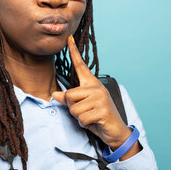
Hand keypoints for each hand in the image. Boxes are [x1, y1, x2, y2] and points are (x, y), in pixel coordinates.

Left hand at [52, 36, 138, 155]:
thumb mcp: (81, 108)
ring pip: (74, 108)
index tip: (69, 38)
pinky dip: (85, 124)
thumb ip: (68, 100)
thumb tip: (55, 95)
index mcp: (91, 84)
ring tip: (90, 117)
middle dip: (72, 108)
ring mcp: (101, 98)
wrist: (115, 131)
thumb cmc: (97, 118)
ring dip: (79, 117)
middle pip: (69, 95)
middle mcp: (96, 88)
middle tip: (85, 112)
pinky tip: (94, 122)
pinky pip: (82, 118)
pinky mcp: (102, 110)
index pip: (80, 66)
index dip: (73, 52)